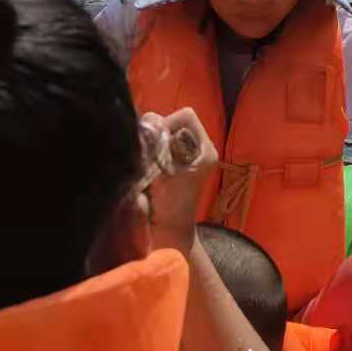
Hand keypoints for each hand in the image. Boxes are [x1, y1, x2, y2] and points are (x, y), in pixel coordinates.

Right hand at [140, 109, 217, 254]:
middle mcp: (199, 148)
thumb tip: (149, 121)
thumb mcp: (164, 172)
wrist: (168, 234)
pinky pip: (159, 143)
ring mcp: (187, 155)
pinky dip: (150, 148)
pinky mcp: (174, 162)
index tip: (154, 143)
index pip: (186, 116)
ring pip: (164, 131)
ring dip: (151, 141)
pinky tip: (146, 164)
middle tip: (147, 151)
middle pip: (174, 120)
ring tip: (145, 159)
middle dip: (157, 132)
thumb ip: (157, 145)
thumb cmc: (169, 206)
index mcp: (205, 149)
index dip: (167, 123)